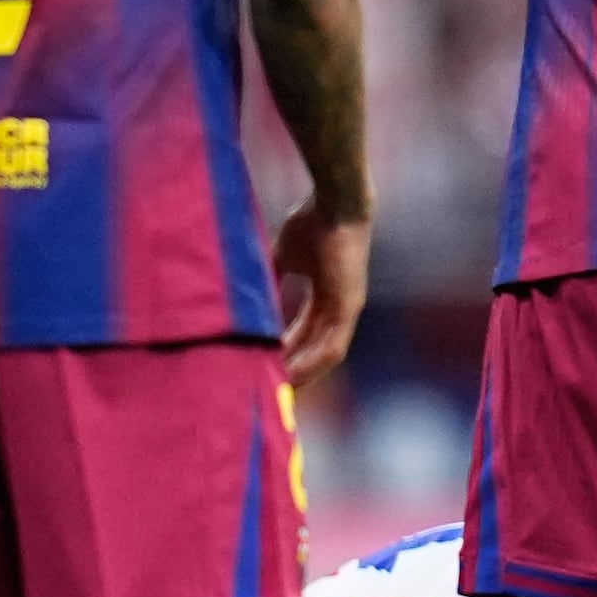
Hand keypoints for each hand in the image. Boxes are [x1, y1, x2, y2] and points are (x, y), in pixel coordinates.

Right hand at [269, 202, 370, 391]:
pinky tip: (292, 376)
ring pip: (324, 355)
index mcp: (325, 295)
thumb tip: (247, 297)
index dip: (286, 351)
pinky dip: (312, 363)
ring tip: (278, 392)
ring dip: (302, 373)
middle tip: (270, 390)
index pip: (304, 332)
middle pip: (314, 349)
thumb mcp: (282, 258)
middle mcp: (339, 307)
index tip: (264, 365)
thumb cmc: (310, 223)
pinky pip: (332, 346)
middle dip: (293, 369)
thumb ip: (270, 279)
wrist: (331, 204)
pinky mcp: (349, 308)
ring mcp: (347, 309)